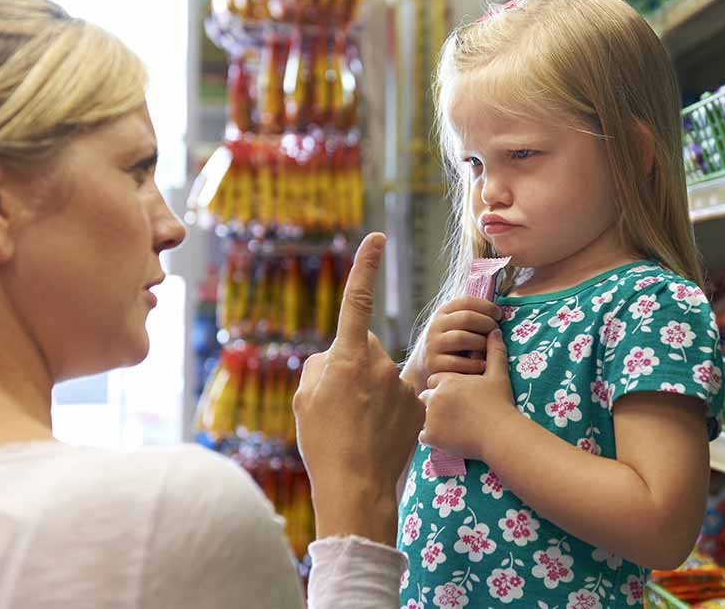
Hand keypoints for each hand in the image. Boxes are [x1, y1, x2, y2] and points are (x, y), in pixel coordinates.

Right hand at [294, 232, 424, 544]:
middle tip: (340, 403)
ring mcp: (402, 384)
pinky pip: (399, 395)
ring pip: (382, 374)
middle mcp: (379, 363)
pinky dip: (389, 409)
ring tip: (358, 425)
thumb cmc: (323, 442)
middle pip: (364, 348)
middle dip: (353, 364)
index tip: (376, 238)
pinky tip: (378, 433)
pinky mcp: (418, 404)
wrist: (356, 485)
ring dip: (371, 390)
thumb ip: (319, 366)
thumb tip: (335, 357)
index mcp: (347, 357)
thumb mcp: (305, 399)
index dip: (366, 267)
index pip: (358, 301)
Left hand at [419, 329, 518, 461]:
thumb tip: (494, 331)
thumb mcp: (498, 375)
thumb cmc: (500, 403)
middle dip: (436, 403)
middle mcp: (435, 396)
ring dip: (433, 419)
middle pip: (426, 397)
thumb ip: (494, 351)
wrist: (500, 433)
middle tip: (454, 412)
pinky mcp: (431, 435)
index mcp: (447, 380)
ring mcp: (431, 417)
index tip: (458, 396)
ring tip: (452, 425)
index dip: (446, 387)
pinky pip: (423, 436)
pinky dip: (433, 437)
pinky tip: (448, 437)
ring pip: (423, 416)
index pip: (435, 380)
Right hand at [421, 296, 502, 377]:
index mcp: (443, 312)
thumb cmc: (452, 344)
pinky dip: (474, 364)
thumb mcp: (456, 326)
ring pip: (462, 338)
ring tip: (490, 349)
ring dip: (482, 343)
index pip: (467, 301)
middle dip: (487, 324)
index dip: (487, 307)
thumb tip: (500, 313)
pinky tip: (483, 365)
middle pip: (467, 318)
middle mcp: (435, 326)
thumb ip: (473, 317)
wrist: (427, 366)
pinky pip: (458, 362)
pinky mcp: (434, 364)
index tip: (499, 315)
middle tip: (497, 332)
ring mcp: (433, 345)